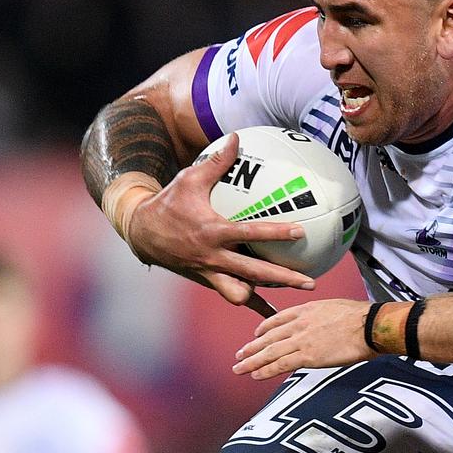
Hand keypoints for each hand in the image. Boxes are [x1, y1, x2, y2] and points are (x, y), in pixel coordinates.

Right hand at [126, 134, 316, 304]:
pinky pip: (234, 296)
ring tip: (296, 299)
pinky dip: (253, 307)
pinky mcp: (208, 281)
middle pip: (253, 273)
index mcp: (211, 231)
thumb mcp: (189, 179)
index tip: (299, 233)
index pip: (248, 234)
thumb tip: (237, 137)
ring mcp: (210, 273)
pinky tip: (274, 316)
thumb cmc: (169, 203)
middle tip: (311, 281)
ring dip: (268, 297)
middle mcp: (212, 257)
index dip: (274, 234)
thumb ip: (217, 161)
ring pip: (242, 293)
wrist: (141, 233)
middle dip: (282, 279)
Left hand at [232, 298, 375, 378]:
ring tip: (239, 368)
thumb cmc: (359, 317)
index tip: (255, 335)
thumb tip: (321, 326)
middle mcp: (299, 323)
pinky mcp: (307, 356)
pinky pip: (280, 364)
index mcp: (306, 309)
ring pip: (269, 352)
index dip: (264, 328)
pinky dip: (266, 370)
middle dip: (251, 347)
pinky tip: (255, 374)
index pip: (278, 319)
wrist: (368, 326)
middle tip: (239, 355)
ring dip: (252, 361)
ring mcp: (301, 340)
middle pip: (269, 337)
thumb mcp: (335, 307)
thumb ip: (321, 316)